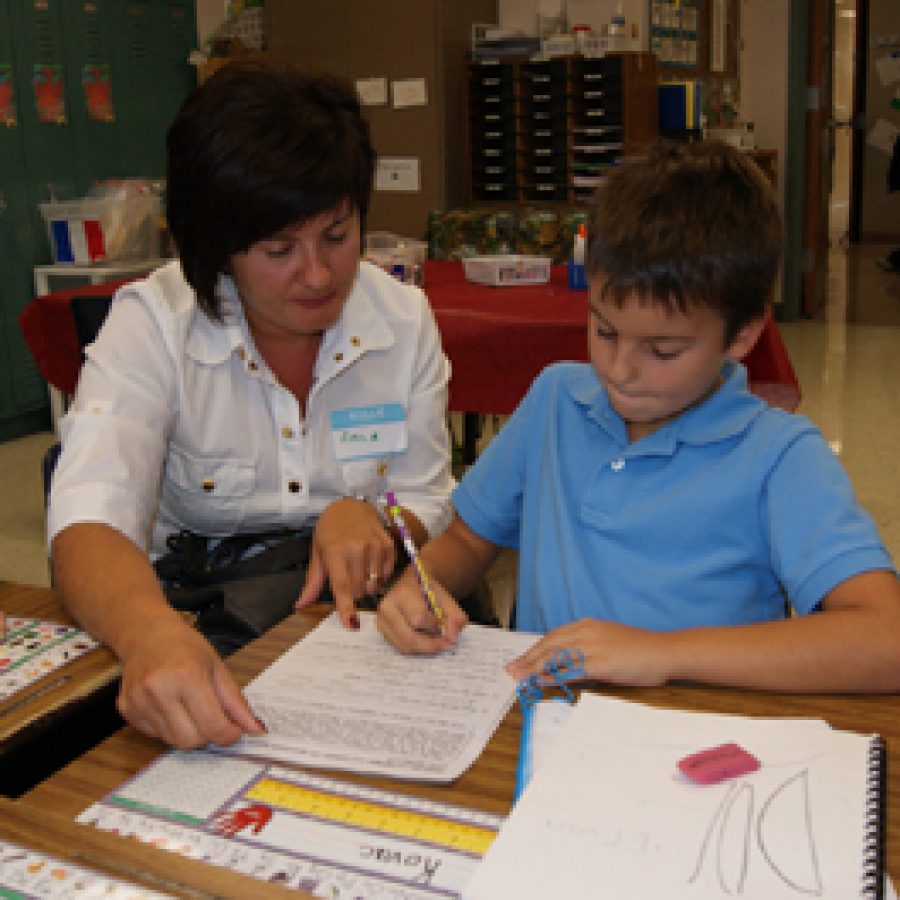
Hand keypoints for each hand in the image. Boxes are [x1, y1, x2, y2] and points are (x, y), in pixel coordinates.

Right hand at [115, 616, 264, 748]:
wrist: (146, 634)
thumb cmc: (185, 647)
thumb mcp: (218, 667)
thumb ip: (236, 702)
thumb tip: (256, 729)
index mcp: (187, 675)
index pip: (213, 725)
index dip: (229, 734)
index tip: (234, 729)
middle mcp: (159, 690)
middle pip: (191, 740)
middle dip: (207, 735)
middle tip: (211, 716)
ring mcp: (139, 701)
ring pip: (172, 741)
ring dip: (188, 731)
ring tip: (189, 706)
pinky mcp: (127, 710)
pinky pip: (156, 735)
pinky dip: (169, 727)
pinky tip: (170, 705)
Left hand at [295, 498, 395, 626]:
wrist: (352, 506)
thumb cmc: (331, 530)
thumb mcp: (318, 553)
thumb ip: (313, 582)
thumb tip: (300, 605)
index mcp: (335, 551)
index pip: (342, 586)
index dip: (346, 607)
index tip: (351, 624)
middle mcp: (357, 548)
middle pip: (359, 589)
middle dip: (353, 593)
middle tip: (348, 579)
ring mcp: (375, 546)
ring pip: (373, 584)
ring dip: (366, 586)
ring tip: (359, 572)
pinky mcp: (388, 545)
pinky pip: (385, 574)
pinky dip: (378, 577)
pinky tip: (371, 565)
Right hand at [376, 570, 466, 653]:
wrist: (409, 583)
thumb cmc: (427, 589)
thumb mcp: (444, 596)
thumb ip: (454, 615)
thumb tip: (453, 638)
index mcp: (402, 592)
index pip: (419, 617)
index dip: (436, 626)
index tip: (449, 627)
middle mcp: (387, 607)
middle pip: (409, 637)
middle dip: (432, 645)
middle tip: (448, 645)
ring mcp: (381, 621)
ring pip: (404, 646)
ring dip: (425, 649)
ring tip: (439, 643)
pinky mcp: (382, 632)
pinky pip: (401, 647)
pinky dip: (417, 648)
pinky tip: (426, 640)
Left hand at [506, 618, 671, 687]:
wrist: (665, 651)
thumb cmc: (639, 650)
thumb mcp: (609, 641)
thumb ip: (588, 647)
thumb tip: (567, 661)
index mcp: (588, 625)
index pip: (553, 636)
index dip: (535, 649)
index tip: (521, 660)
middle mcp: (587, 632)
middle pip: (549, 645)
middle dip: (528, 658)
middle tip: (512, 670)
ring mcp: (594, 647)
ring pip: (556, 657)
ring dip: (535, 668)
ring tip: (520, 678)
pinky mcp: (602, 663)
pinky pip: (571, 670)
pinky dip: (554, 675)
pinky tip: (542, 681)